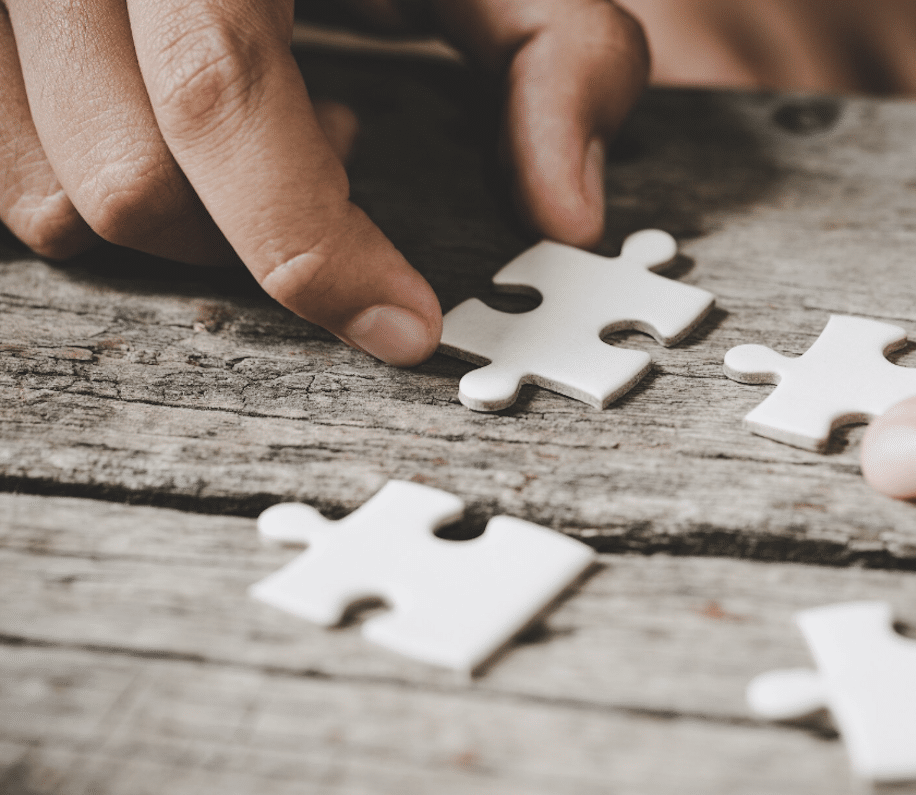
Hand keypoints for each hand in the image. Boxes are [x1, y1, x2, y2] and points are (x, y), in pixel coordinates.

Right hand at [0, 0, 647, 365]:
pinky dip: (105, 187)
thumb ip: (559, 58)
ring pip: (48, 193)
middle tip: (346, 144)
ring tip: (276, 117)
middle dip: (260, 230)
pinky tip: (192, 116)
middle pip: (130, 180)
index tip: (408, 325)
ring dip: (185, 213)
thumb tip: (568, 216)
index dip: (315, 247)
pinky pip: (5, 165)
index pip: (217, 99)